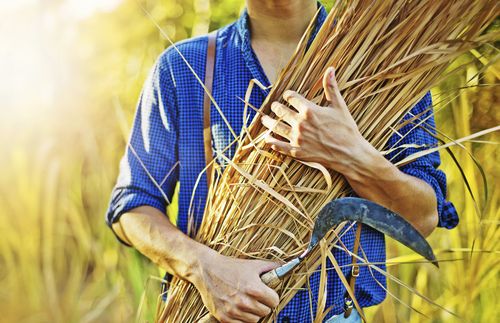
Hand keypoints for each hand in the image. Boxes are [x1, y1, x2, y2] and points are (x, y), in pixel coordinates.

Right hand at [192, 250, 279, 322]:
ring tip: (247, 302)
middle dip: (263, 304)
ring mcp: (233, 311)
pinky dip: (241, 318)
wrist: (206, 269)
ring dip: (253, 313)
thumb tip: (285, 266)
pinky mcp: (224, 317)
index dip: (272, 297)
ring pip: (254, 320)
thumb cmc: (230, 266)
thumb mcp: (253, 264)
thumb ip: (271, 267)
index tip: (267, 293)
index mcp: (254, 289)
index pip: (274, 302)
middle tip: (256, 297)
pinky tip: (238, 308)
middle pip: (265, 312)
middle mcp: (244, 302)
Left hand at [261, 67, 376, 178]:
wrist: (350, 154)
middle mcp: (300, 123)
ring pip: (276, 127)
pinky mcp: (297, 152)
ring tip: (264, 120)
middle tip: (273, 106)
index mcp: (309, 110)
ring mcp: (297, 138)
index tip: (287, 96)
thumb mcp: (339, 106)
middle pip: (280, 111)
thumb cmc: (346, 129)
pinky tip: (268, 139)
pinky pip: (280, 146)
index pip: (291, 97)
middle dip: (276, 107)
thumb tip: (330, 69)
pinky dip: (272, 142)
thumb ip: (331, 87)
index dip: (288, 95)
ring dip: (268, 123)